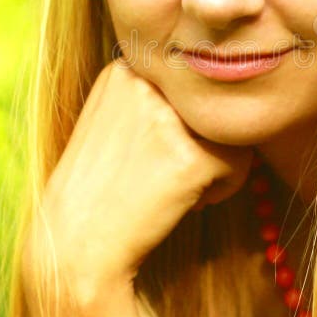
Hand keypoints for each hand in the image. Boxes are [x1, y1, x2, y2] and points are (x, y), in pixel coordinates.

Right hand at [22, 61, 252, 304]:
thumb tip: (217, 81)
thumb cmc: (98, 188)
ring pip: (230, 127)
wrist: (75, 248)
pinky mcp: (192, 156)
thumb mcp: (111, 118)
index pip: (188, 80)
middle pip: (210, 100)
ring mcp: (168, 119)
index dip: (185, 118)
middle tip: (175, 170)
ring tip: (185, 186)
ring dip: (219, 159)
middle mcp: (145, 83)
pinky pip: (241, 161)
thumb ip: (153, 95)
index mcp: (124, 68)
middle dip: (204, 136)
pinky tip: (194, 203)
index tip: (163, 148)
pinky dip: (227, 186)